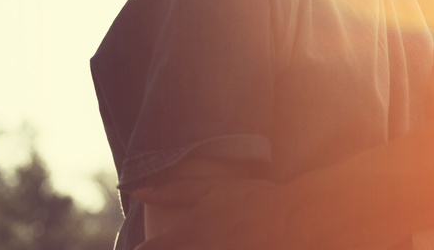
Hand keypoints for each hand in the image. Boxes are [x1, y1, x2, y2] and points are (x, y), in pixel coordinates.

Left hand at [132, 177, 283, 249]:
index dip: (142, 249)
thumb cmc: (254, 199)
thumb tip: (137, 192)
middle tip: (176, 241)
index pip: (150, 249)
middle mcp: (200, 249)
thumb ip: (174, 192)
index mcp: (190, 230)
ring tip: (203, 243)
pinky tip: (217, 248)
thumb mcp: (213, 189)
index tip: (138, 248)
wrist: (296, 217)